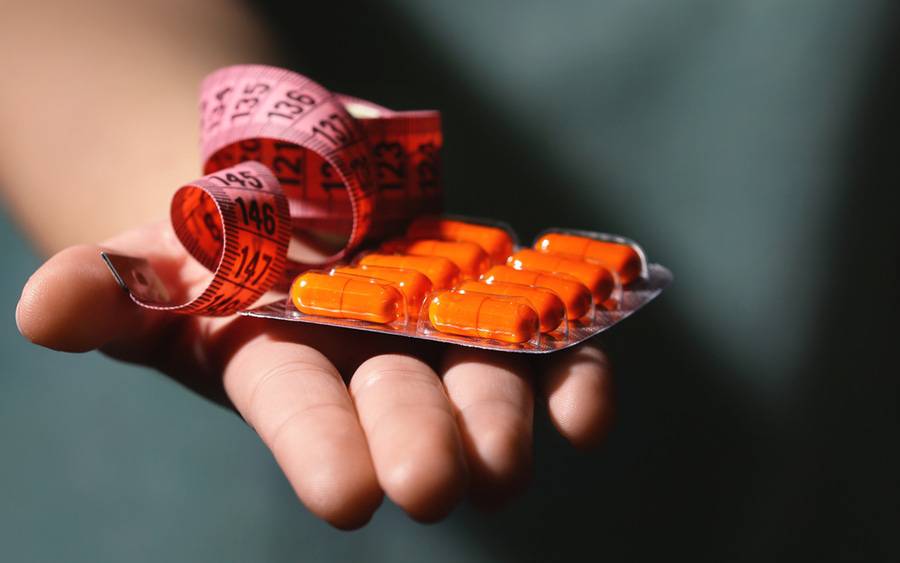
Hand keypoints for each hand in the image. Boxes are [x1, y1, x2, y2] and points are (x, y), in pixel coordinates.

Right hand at [15, 222, 613, 528]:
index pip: (303, 416)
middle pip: (403, 409)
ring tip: (506, 459)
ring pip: (480, 387)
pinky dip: (573, 376)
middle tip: (437, 484)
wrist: (295, 190)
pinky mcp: (494, 296)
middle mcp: (369, 367)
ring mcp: (440, 334)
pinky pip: (548, 345)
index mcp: (288, 369)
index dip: (324, 451)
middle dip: (420, 442)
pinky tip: (588, 407)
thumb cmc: (211, 240)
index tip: (351, 496)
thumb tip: (41, 308)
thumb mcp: (145, 256)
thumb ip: (103, 289)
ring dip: (498, 418)